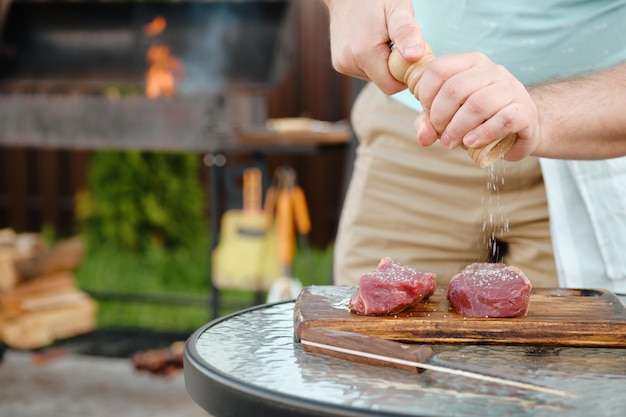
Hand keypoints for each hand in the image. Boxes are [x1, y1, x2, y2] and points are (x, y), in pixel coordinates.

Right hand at [323, 0, 424, 93]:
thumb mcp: (397, 9)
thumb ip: (406, 33)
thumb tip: (414, 56)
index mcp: (363, 53)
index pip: (391, 86)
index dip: (405, 74)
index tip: (410, 54)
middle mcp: (348, 63)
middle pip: (383, 82)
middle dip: (395, 67)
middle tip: (398, 42)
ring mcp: (342, 64)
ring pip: (374, 77)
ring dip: (384, 63)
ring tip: (383, 39)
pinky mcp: (339, 63)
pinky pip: (364, 71)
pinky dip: (373, 61)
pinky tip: (372, 42)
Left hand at [414, 52, 540, 161]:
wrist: (521, 128)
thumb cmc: (479, 120)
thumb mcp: (448, 118)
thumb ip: (428, 123)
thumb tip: (423, 137)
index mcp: (470, 63)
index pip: (439, 68)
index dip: (426, 95)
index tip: (428, 114)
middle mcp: (492, 70)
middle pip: (455, 88)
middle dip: (440, 117)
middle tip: (440, 135)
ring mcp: (511, 88)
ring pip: (477, 104)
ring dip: (457, 128)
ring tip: (451, 143)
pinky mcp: (524, 110)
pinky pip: (502, 120)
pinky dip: (482, 134)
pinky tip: (471, 142)